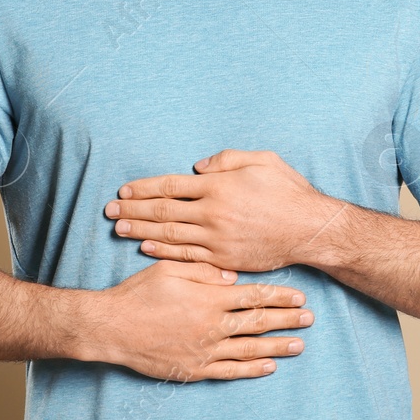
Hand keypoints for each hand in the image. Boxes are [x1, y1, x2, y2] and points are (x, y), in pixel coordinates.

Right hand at [85, 259, 312, 380]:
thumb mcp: (170, 268)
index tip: (299, 296)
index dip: (279, 296)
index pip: (253, 295)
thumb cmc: (139, 293)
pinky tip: (269, 366)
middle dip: (287, 319)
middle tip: (310, 318)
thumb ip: (203, 270)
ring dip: (278, 345)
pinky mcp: (195, 369)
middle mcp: (213, 325)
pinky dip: (252, 369)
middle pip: (259, 322)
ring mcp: (205, 350)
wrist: (113, 327)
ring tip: (299, 343)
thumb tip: (232, 276)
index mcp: (209, 297)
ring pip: (250, 348)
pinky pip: (230, 371)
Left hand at [106, 149, 342, 272]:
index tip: (123, 191)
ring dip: (140, 231)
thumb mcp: (261, 160)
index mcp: (218, 187)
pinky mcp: (224, 260)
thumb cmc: (288, 191)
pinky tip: (146, 248)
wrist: (311, 230)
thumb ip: (226, 159)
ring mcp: (217, 239)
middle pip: (162, 211)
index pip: (170, 186)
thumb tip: (196, 167)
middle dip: (132, 210)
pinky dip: (163, 252)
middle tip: (108, 211)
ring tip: (118, 229)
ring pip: (169, 235)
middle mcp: (212, 213)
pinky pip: (187, 256)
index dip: (143, 189)